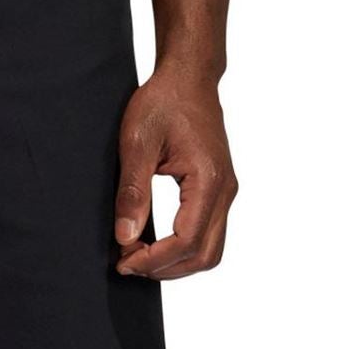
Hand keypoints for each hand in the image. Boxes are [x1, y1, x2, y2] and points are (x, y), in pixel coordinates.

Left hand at [113, 72, 238, 279]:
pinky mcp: (219, 191)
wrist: (188, 79)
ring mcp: (226, 192)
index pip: (186, 241)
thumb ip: (132, 193)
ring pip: (210, 250)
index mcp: (209, 179)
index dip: (153, 260)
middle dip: (164, 269)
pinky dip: (183, 249)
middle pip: (204, 255)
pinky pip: (208, 235)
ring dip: (176, 264)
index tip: (123, 261)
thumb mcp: (136, 144)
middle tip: (128, 264)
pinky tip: (155, 243)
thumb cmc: (163, 102)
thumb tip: (125, 238)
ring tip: (139, 257)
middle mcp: (225, 190)